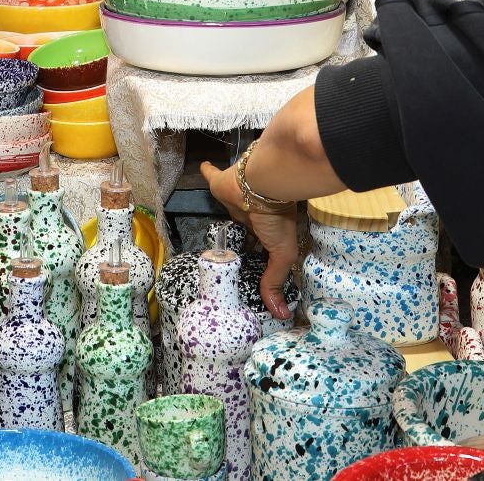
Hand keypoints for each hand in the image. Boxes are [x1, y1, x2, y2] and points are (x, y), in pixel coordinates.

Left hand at [202, 159, 300, 320]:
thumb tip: (281, 313)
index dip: (252, 257)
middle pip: (241, 232)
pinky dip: (207, 171)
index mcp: (265, 232)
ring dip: (221, 217)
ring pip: (226, 212)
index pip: (257, 247)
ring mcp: (235, 201)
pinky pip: (211, 175)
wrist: (263, 185)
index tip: (244, 272)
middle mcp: (250, 217)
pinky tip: (202, 169)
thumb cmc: (275, 219)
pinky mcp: (220, 185)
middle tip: (222, 259)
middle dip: (235, 242)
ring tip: (207, 231)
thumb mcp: (281, 253)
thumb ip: (274, 280)